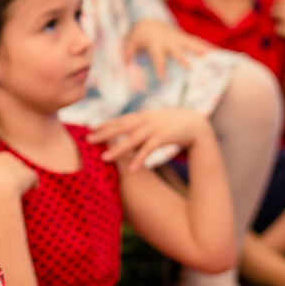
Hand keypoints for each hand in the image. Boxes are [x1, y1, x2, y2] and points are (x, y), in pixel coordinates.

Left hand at [88, 109, 213, 171]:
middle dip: (104, 133)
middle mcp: (147, 120)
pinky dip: (140, 158)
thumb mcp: (155, 125)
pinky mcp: (165, 136)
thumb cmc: (173, 127)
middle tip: (88, 140)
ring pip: (133, 139)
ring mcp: (155, 127)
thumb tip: (127, 140)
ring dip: (118, 148)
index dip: (105, 124)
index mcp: (143, 116)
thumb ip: (141, 130)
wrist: (196, 124)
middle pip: (122, 126)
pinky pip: (149, 148)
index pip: (120, 120)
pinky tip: (132, 169)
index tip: (89, 129)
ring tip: (104, 158)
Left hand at [125, 19, 209, 77]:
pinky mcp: (183, 37)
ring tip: (211, 56)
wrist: (148, 19)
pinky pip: (196, 41)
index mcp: (155, 44)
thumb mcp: (131, 42)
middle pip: (176, 50)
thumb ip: (129, 52)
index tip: (163, 77)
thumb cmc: (139, 35)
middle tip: (189, 67)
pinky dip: (206, 46)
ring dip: (200, 49)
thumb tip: (125, 63)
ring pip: (190, 43)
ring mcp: (177, 38)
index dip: (160, 66)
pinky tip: (216, 52)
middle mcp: (168, 41)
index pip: (157, 57)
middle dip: (182, 58)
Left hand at [270, 0, 284, 55]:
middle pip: (279, 5)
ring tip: (276, 24)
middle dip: (275, 9)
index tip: (278, 5)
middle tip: (274, 15)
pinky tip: (282, 35)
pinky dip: (279, 31)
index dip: (281, 1)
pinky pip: (277, 28)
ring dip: (275, 19)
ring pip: (275, 14)